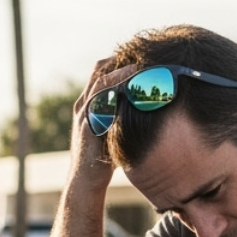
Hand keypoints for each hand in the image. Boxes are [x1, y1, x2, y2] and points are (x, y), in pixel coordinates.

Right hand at [68, 57, 138, 184]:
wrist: (86, 182)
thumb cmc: (104, 160)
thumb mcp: (115, 133)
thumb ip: (125, 120)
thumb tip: (151, 112)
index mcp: (89, 105)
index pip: (101, 73)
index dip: (118, 62)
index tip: (140, 56)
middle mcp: (84, 105)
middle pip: (99, 70)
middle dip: (120, 59)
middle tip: (143, 54)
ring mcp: (84, 113)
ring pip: (100, 81)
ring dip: (120, 71)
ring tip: (141, 64)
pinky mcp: (88, 124)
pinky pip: (100, 99)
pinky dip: (115, 88)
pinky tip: (133, 85)